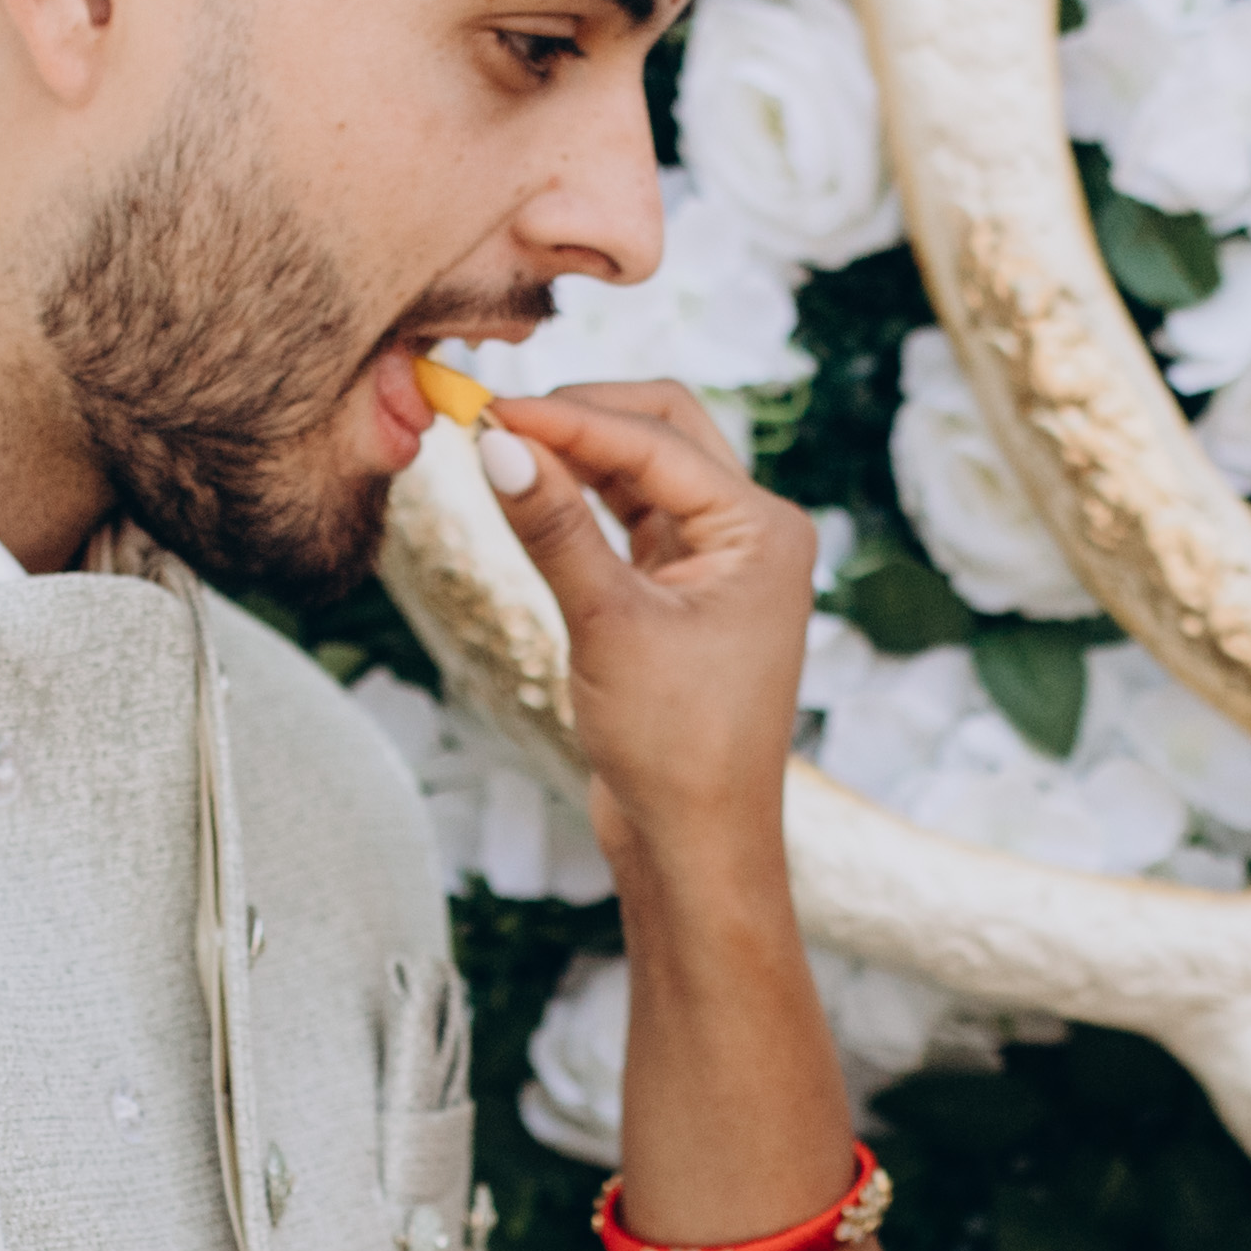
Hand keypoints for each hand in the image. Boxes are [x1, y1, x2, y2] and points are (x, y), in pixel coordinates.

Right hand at [476, 379, 816, 888]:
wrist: (696, 841)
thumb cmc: (677, 746)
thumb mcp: (608, 624)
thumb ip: (554, 528)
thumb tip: (499, 445)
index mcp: (763, 529)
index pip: (657, 441)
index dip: (568, 419)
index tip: (487, 409)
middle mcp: (753, 533)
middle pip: (662, 431)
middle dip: (582, 417)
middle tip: (496, 422)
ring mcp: (719, 561)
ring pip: (643, 471)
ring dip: (578, 455)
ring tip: (500, 451)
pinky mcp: (682, 590)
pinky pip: (630, 518)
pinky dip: (582, 501)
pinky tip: (530, 495)